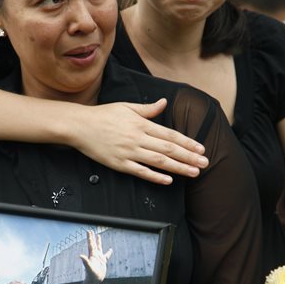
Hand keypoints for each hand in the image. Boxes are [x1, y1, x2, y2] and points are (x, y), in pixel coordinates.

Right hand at [70, 99, 207, 184]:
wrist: (80, 126)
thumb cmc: (103, 115)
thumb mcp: (127, 107)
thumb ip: (148, 109)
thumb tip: (164, 103)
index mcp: (141, 124)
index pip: (170, 135)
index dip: (187, 142)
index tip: (201, 148)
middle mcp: (137, 138)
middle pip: (168, 149)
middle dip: (189, 157)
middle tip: (205, 163)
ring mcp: (129, 152)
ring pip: (158, 161)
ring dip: (178, 167)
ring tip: (193, 172)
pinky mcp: (119, 164)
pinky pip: (141, 172)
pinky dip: (155, 177)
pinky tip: (168, 180)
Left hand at [79, 229, 112, 283]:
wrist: (94, 280)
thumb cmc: (91, 275)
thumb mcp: (89, 268)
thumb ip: (85, 262)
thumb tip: (80, 256)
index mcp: (92, 255)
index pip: (90, 244)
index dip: (90, 238)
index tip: (89, 231)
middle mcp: (95, 255)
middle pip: (93, 244)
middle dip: (92, 238)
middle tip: (91, 231)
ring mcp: (99, 258)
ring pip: (99, 248)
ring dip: (98, 242)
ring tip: (98, 236)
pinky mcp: (103, 262)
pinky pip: (106, 255)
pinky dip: (108, 252)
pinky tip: (110, 250)